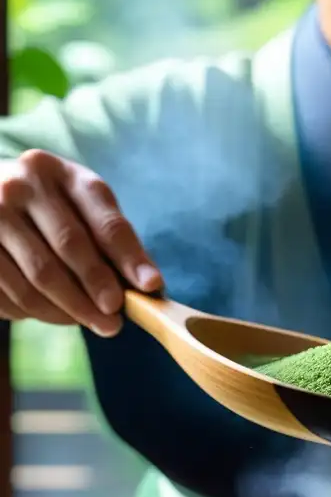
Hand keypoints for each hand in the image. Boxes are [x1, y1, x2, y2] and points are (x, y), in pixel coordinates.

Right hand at [0, 149, 162, 335]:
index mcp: (61, 173)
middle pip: (70, 247)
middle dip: (98, 289)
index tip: (150, 287)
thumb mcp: (81, 208)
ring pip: (39, 276)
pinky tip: (56, 314)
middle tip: (116, 320)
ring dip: (71, 309)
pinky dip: (37, 312)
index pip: (105, 221)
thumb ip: (112, 240)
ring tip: (94, 323)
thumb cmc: (48, 209)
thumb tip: (148, 286)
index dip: (130, 257)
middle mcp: (21, 186)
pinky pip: (10, 291)